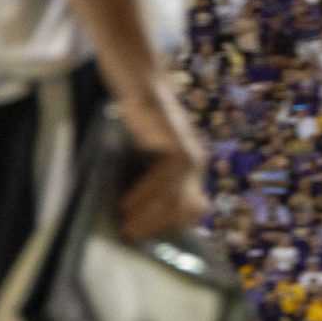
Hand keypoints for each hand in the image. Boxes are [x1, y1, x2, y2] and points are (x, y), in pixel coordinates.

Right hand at [115, 77, 210, 240]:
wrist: (142, 83)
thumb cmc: (140, 119)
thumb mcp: (148, 153)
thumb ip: (152, 176)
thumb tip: (136, 212)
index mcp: (193, 168)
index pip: (194, 208)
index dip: (173, 224)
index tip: (148, 235)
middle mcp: (197, 163)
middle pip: (186, 208)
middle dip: (158, 226)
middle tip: (131, 238)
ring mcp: (190, 154)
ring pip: (173, 197)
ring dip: (148, 216)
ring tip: (125, 228)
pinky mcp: (177, 146)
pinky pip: (162, 179)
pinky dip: (143, 195)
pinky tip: (125, 205)